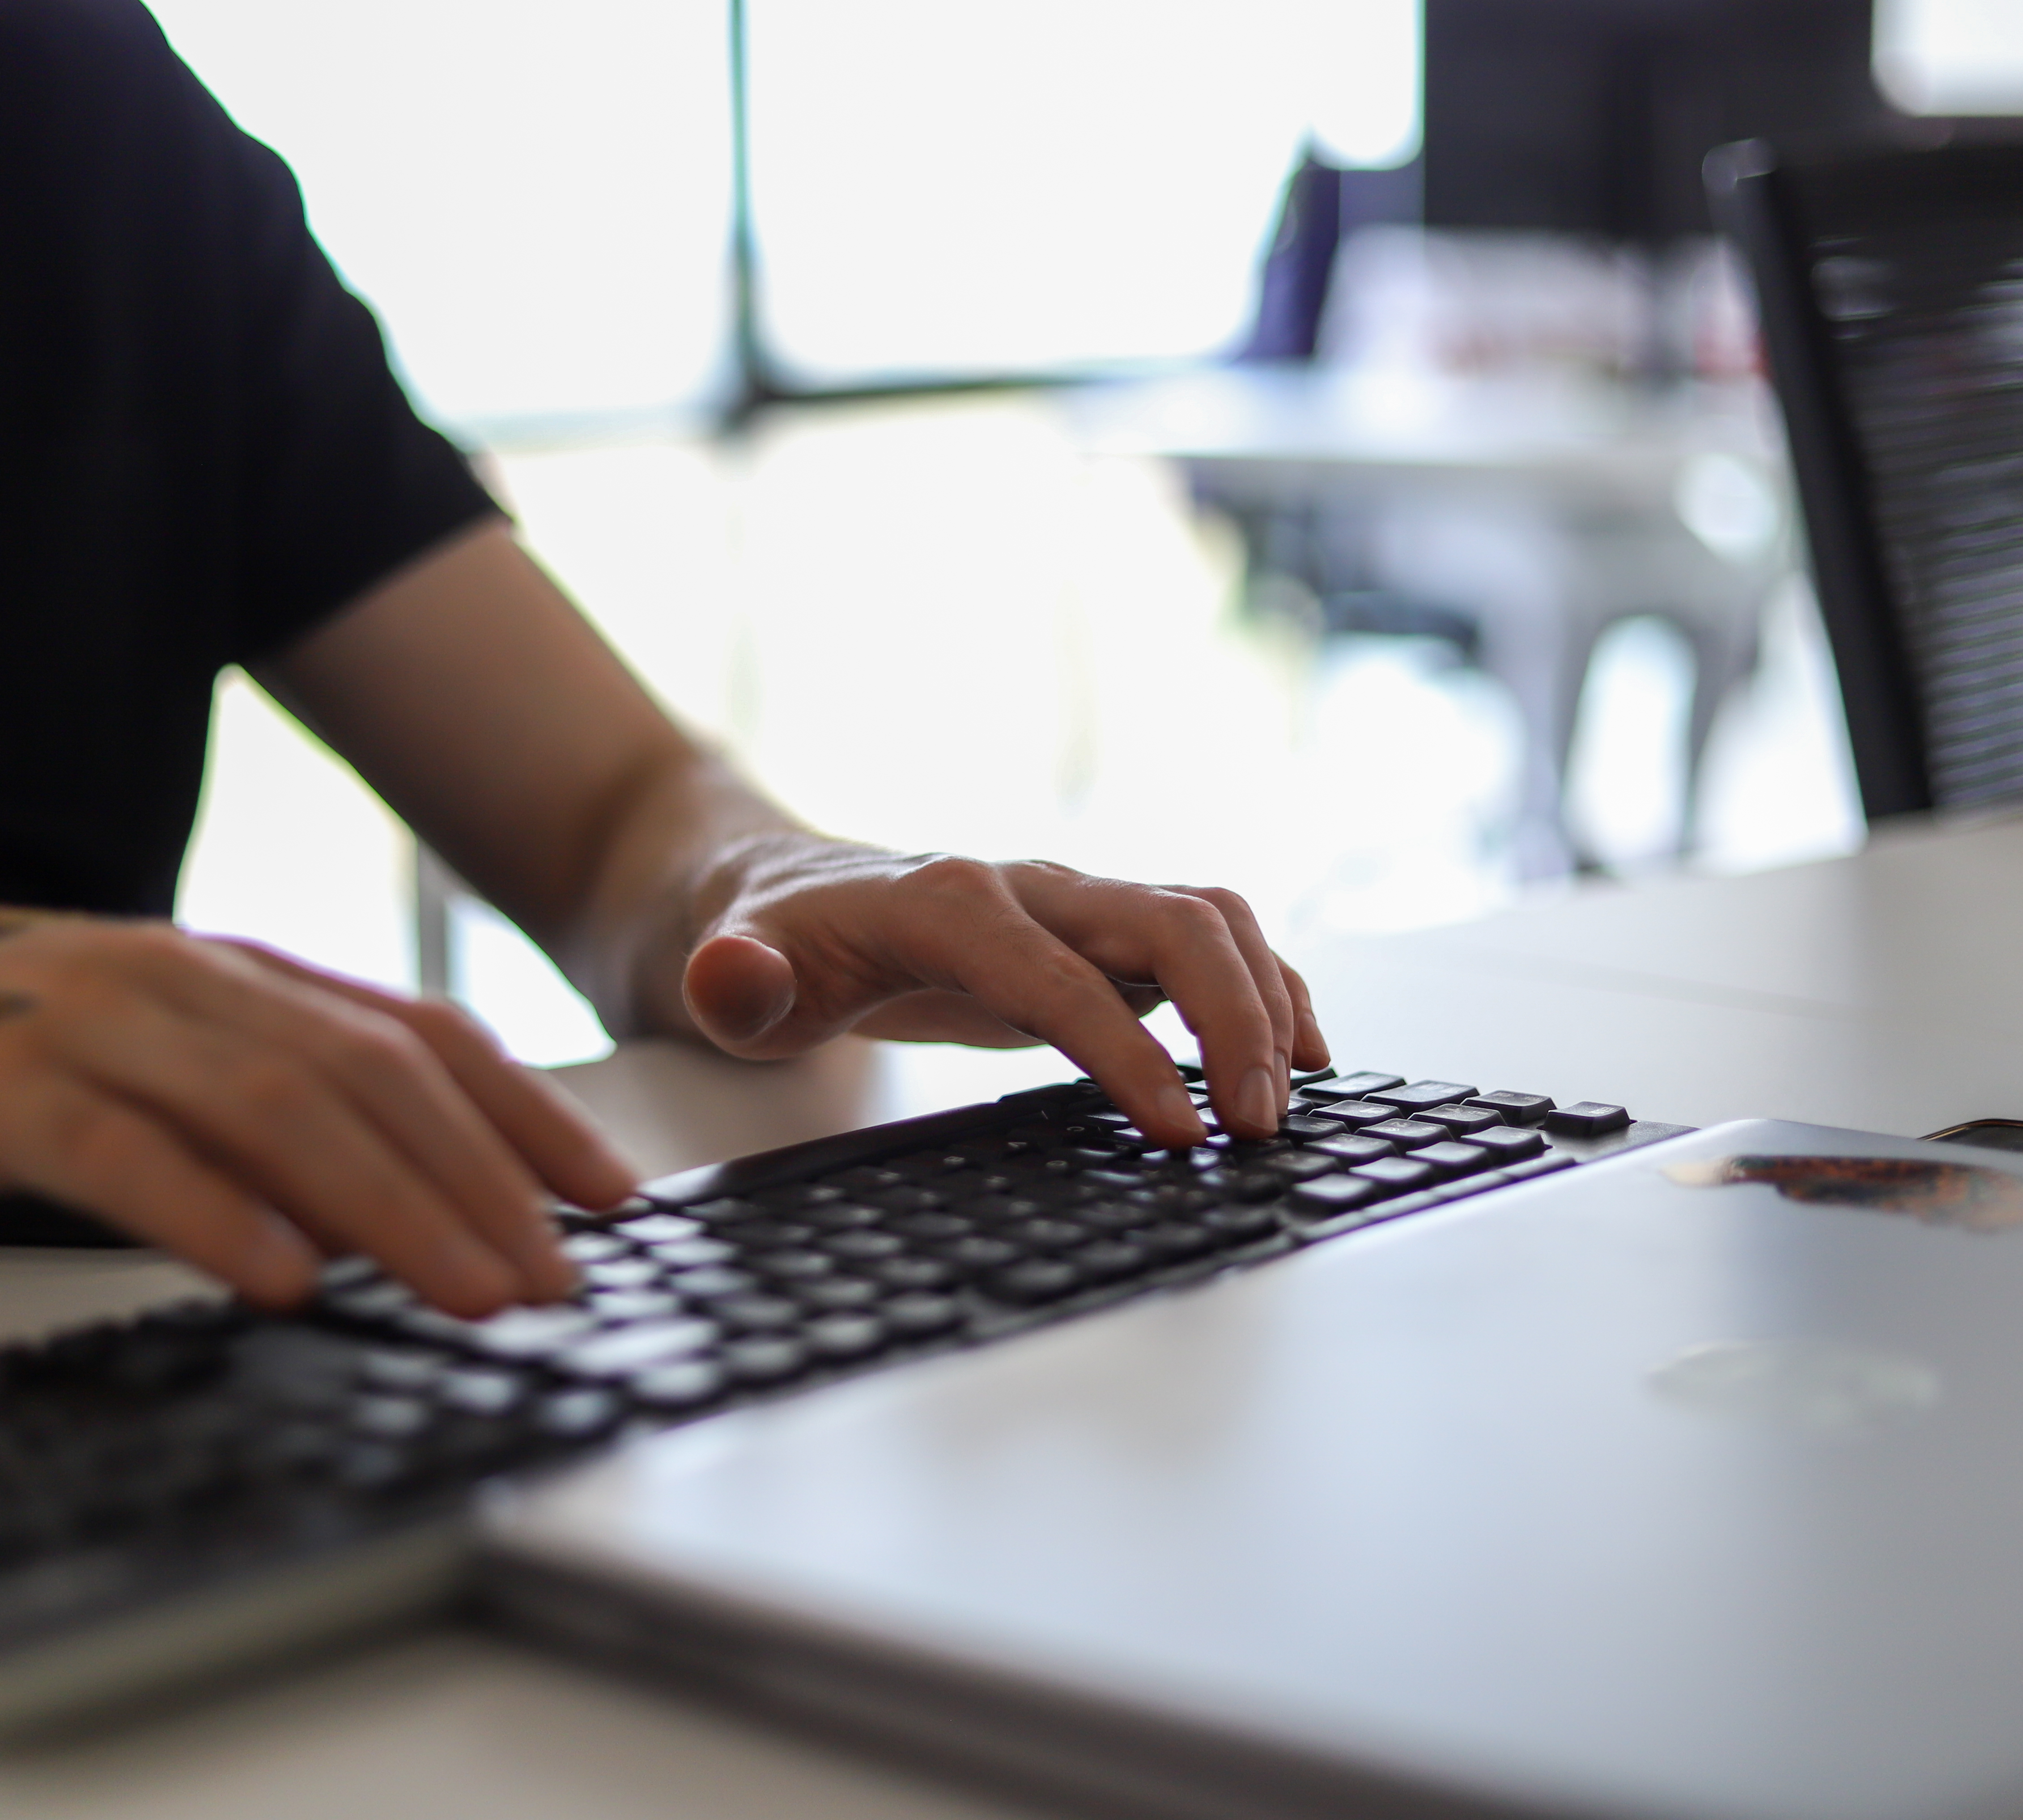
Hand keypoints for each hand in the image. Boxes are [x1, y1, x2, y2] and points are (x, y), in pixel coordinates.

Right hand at [0, 918, 639, 1313]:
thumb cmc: (3, 1045)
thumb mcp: (162, 1059)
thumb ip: (275, 1111)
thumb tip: (411, 1212)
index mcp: (242, 976)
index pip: (421, 1037)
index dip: (528, 1114)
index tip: (610, 1197)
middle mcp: (189, 983)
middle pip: (371, 1079)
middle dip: (482, 1183)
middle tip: (553, 1281)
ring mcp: (95, 1025)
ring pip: (277, 1108)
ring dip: (389, 1207)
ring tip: (468, 1293)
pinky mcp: (0, 1087)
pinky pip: (127, 1152)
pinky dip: (215, 1214)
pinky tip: (283, 1279)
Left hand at [677, 839, 1329, 1148]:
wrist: (779, 890)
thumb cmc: (765, 942)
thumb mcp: (726, 971)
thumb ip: (732, 981)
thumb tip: (732, 978)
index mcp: (945, 904)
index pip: (1059, 975)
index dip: (1125, 1050)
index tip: (1178, 1135)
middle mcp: (1029, 887)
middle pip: (1170, 917)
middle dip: (1233, 1016)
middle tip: (1255, 1129)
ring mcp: (1073, 904)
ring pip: (1208, 918)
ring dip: (1264, 1002)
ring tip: (1282, 1108)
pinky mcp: (1097, 933)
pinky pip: (1207, 941)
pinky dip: (1266, 990)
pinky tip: (1296, 1061)